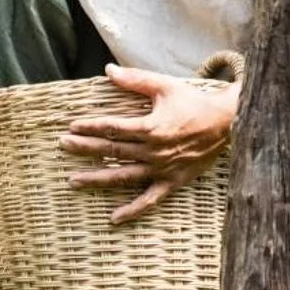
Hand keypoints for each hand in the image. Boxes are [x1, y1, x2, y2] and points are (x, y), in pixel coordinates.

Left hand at [62, 64, 237, 225]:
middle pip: (112, 151)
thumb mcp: (164, 86)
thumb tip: (107, 71)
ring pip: (124, 176)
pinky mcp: (172, 182)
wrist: (226, 123)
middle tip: (63, 146)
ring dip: (97, 179)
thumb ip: (135, 80)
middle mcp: (153, 151)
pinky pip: (150, 200)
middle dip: (85, 148)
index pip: (112, 128)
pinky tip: (113, 218)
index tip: (71, 126)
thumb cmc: (193, 102)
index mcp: (150, 127)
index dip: (90, 126)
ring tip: (74, 181)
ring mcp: (162, 169)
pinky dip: (132, 210)